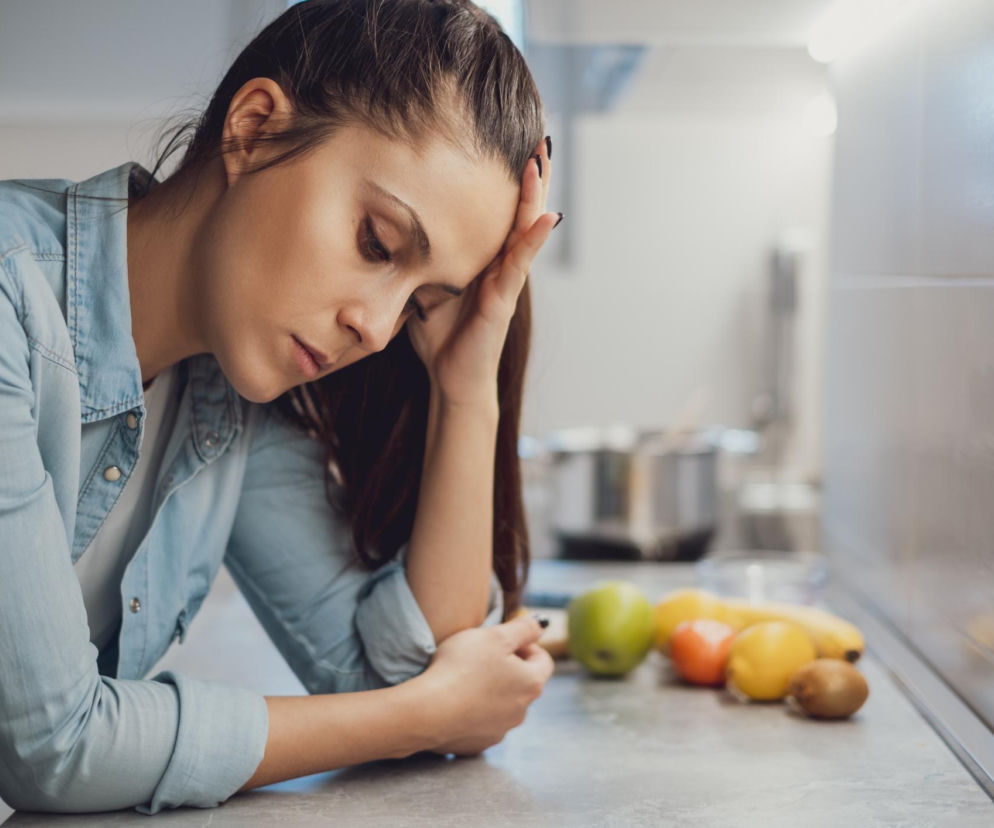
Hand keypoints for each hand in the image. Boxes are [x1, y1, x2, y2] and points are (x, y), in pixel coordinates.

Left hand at [406, 136, 559, 405]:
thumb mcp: (424, 284)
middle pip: (518, 210)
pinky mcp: (504, 300)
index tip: (505, 140)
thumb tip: (391, 224)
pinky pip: (520, 264)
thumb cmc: (441, 334)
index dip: (504, 179)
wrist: (452, 378)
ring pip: (524, 229)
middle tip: (536, 137)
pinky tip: (546, 219)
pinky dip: (533, 240)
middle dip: (528, 175)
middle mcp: (499, 263)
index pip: (495, 210)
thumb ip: (420, 256)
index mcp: (482, 257)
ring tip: (540, 161)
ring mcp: (506, 280)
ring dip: (534, 195)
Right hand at [416, 613, 554, 757]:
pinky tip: (454, 700)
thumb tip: (541, 626)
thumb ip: (523, 628)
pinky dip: (473, 711)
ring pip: (502, 704)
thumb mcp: (495, 635)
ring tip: (465, 678)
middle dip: (507, 667)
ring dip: (491, 690)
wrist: (427, 711)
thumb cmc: (461, 668)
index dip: (526, 645)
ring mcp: (499, 731)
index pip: (543, 660)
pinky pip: (481, 723)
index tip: (504, 640)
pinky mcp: (477, 745)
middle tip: (481, 655)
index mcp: (531, 684)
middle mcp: (521, 712)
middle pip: (522, 683)